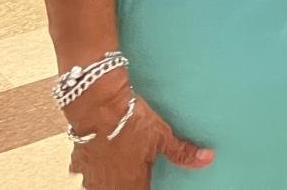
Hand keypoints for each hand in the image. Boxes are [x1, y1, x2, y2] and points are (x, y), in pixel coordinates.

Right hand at [64, 83, 213, 188]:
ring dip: (107, 183)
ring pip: (98, 188)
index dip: (145, 188)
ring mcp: (90, 174)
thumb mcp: (162, 136)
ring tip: (117, 173)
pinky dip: (90, 170)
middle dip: (127, 185)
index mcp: (130, 182)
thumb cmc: (131, 120)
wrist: (99, 104)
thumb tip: (207, 158)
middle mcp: (108, 184)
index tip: (148, 183)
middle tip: (135, 177)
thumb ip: (182, 152)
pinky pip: (83, 173)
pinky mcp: (78, 160)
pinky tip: (96, 163)